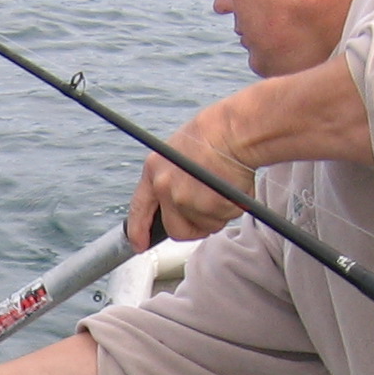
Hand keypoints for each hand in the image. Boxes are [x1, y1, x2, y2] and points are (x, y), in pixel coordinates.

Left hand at [127, 104, 256, 248]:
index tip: (139, 244)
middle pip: (176, 229)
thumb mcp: (177, 152)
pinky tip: (233, 186)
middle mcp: (166, 187)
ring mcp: (186, 198)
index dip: (138, 230)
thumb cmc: (213, 134)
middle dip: (193, 227)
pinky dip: (232, 207)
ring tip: (223, 185)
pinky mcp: (210, 206)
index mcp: (154, 170)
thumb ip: (171, 179)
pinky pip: (224, 218)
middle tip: (209, 208)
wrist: (235, 130)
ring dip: (217, 213)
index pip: (139, 208)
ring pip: (205, 225)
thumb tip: (175, 203)